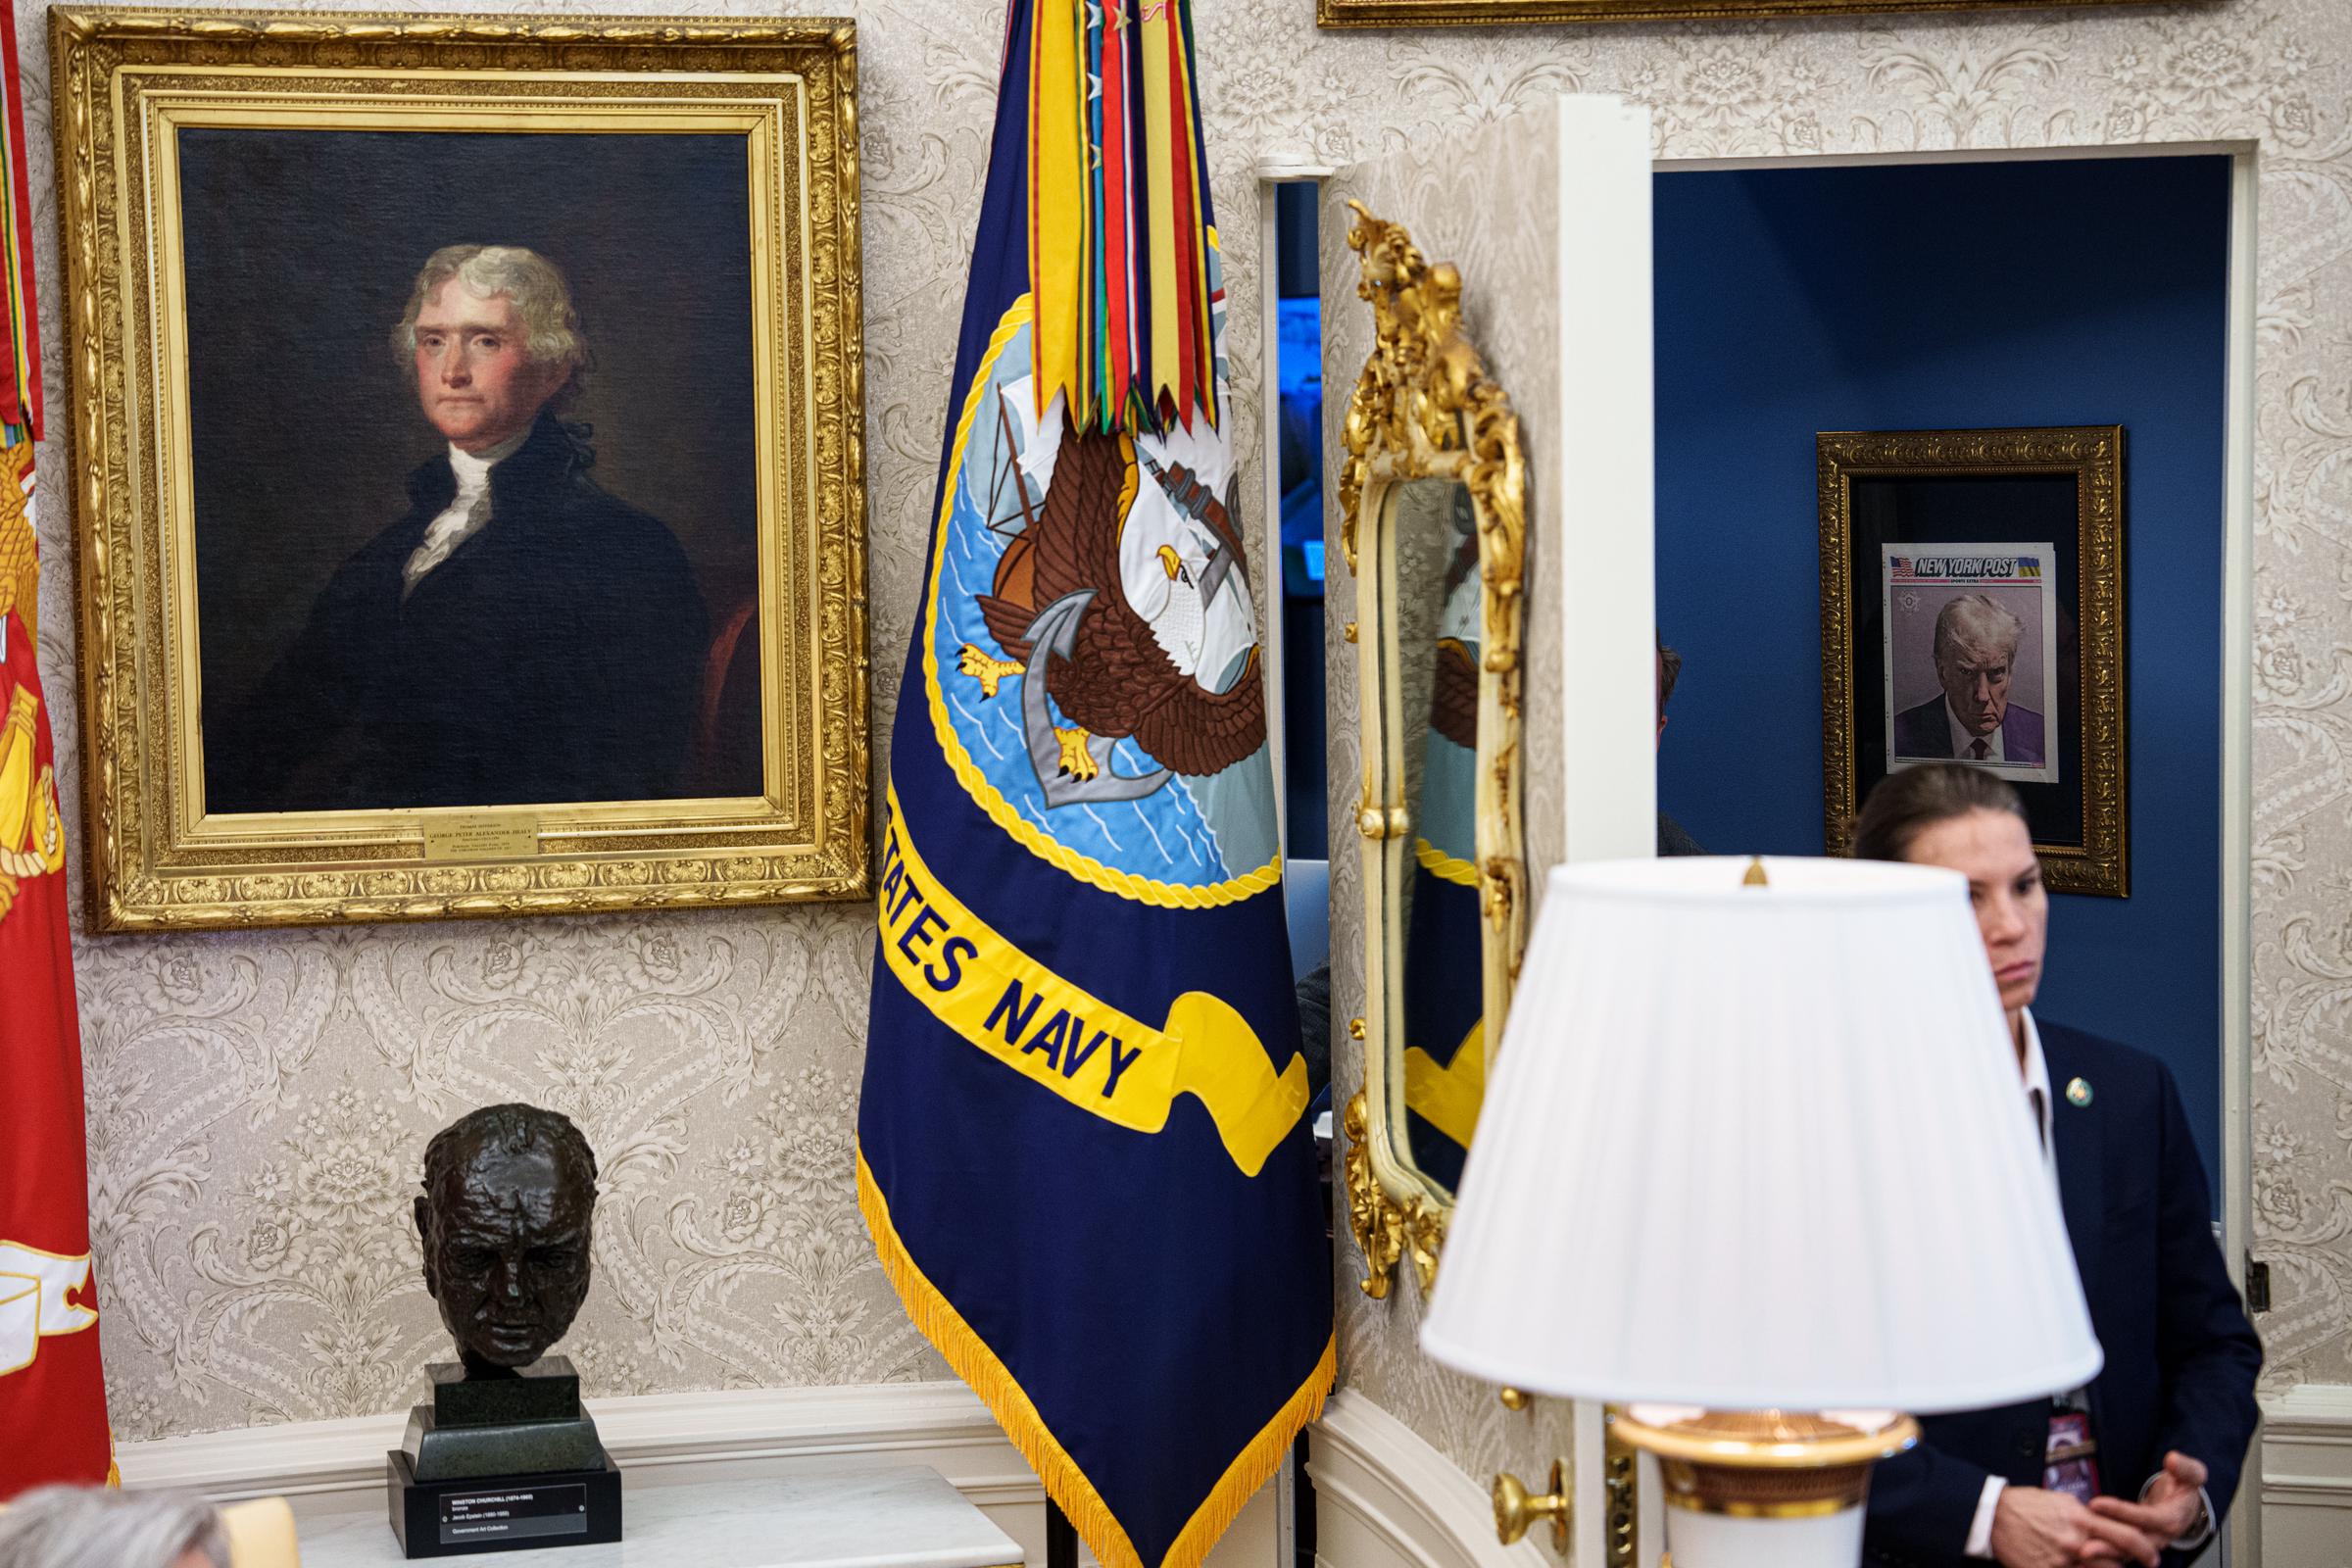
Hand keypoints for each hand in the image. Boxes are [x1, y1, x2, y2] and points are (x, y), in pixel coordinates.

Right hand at [1989, 1486, 2158, 1567]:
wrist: (1993, 1516)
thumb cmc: (2026, 1505)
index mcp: (2080, 1519)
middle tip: (2140, 1566)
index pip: (2126, 1536)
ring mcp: (2061, 1561)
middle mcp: (2075, 1542)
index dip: (2145, 1550)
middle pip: (2117, 1563)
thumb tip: (2106, 1525)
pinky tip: (2075, 1567)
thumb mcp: (2061, 1502)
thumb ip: (2086, 1516)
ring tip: (2100, 1565)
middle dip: (2129, 1567)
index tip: (2152, 1557)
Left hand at [2088, 1451, 2209, 1555]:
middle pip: (2132, 1542)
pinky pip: (2117, 1552)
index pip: (2145, 1519)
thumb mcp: (2193, 1475)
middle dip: (2106, 1538)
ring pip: (2123, 1552)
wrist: (2184, 1505)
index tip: (2096, 1503)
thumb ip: (2186, 1468)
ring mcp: (2146, 1544)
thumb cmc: (2185, 1488)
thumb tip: (2173, 1459)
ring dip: (2100, 1550)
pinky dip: (2101, 1553)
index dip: (2121, 1512)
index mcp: (2172, 1520)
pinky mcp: (2134, 1546)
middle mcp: (2159, 1537)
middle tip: (2079, 1530)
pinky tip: (2079, 1548)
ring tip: (2076, 1547)